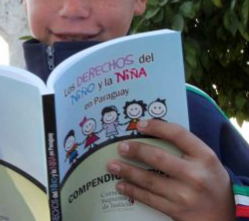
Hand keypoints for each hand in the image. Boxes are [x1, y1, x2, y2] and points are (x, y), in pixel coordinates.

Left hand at [106, 120, 234, 220]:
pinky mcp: (177, 211)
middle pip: (158, 158)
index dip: (156, 127)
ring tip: (112, 165)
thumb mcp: (205, 158)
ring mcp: (185, 195)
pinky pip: (149, 199)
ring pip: (149, 180)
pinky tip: (120, 185)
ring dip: (127, 171)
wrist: (225, 214)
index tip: (138, 124)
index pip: (177, 134)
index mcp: (204, 156)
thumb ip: (184, 146)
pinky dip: (132, 191)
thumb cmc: (210, 179)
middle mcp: (195, 175)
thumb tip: (150, 130)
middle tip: (120, 146)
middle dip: (135, 150)